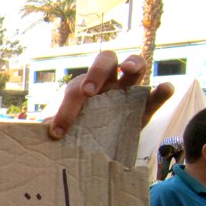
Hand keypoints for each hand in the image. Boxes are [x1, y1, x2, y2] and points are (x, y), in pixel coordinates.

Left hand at [47, 51, 173, 139]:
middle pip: (107, 60)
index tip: (58, 131)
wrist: (99, 146)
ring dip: (133, 63)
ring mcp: (130, 92)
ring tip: (127, 69)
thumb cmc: (78, 134)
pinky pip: (157, 94)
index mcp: (85, 86)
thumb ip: (56, 129)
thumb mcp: (66, 132)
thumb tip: (42, 135)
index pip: (75, 89)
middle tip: (88, 92)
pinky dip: (163, 89)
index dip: (66, 109)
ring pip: (136, 64)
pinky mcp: (147, 108)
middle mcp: (108, 83)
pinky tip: (164, 88)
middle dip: (97, 71)